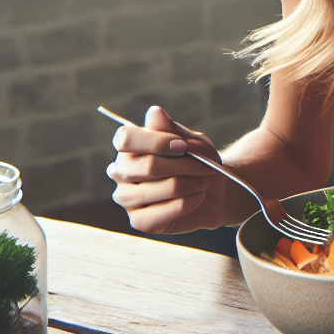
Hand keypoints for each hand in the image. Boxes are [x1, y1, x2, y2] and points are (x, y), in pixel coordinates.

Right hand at [106, 106, 226, 233]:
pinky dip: (188, 202)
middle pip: (149, 166)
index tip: (185, 146)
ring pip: (160, 189)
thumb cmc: (197, 159)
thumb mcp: (191, 140)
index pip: (126, 138)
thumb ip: (171, 129)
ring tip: (204, 181)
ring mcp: (126, 197)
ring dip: (190, 184)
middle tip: (206, 167)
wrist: (213, 189)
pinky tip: (198, 197)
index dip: (158, 141)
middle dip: (185, 166)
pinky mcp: (138, 221)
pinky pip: (162, 212)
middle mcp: (120, 171)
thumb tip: (154, 112)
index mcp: (128, 146)